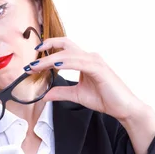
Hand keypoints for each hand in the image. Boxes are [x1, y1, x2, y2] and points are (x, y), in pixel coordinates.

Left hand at [26, 37, 147, 121]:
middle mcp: (90, 57)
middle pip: (65, 46)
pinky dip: (66, 62)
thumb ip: (61, 92)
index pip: (64, 48)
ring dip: (50, 59)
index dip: (49, 47)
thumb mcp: (77, 95)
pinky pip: (79, 62)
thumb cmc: (106, 99)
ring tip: (36, 66)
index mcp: (85, 61)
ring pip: (69, 54)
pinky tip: (55, 65)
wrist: (124, 108)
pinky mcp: (99, 69)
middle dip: (46, 50)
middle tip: (31, 62)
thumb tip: (45, 94)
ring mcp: (95, 61)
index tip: (34, 57)